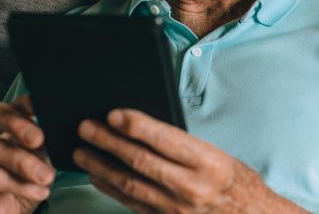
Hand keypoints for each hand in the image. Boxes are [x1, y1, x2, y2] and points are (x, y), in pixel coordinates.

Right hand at [0, 95, 55, 213]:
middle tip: (38, 140)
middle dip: (18, 126)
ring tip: (47, 177)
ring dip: (25, 163)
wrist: (7, 210)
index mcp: (6, 123)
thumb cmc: (25, 176)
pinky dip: (21, 186)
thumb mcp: (40, 158)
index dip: (28, 103)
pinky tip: (40, 192)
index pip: (14, 104)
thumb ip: (46, 143)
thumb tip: (63, 132)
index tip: (44, 106)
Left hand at [73, 109, 304, 213]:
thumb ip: (183, 145)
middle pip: (139, 161)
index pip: (164, 139)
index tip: (113, 114)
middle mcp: (190, 187)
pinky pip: (132, 203)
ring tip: (83, 151)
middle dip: (108, 142)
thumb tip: (143, 128)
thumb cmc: (236, 184)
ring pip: (130, 184)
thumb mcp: (218, 156)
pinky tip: (98, 177)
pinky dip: (111, 189)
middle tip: (86, 128)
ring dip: (101, 166)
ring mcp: (176, 208)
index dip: (136, 125)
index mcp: (208, 163)